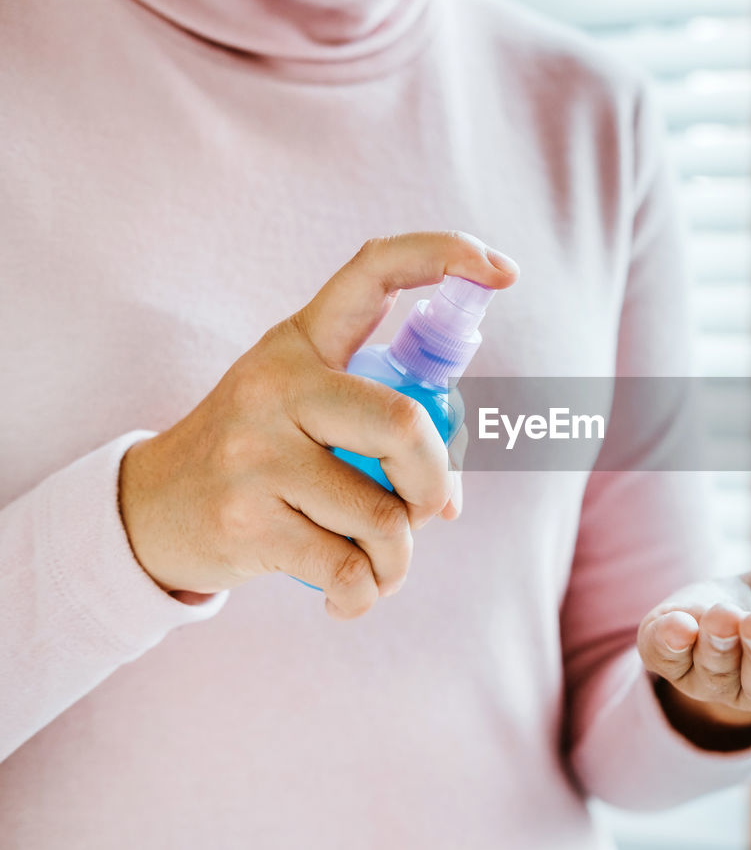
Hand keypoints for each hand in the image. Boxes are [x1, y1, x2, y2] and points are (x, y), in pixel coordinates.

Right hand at [119, 232, 517, 618]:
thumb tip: (451, 502)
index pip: (375, 271)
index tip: (502, 269)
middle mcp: (278, 386)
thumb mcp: (303, 408)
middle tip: (427, 509)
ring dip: (399, 557)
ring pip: (386, 516)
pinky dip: (367, 594)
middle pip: (406, 425)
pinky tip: (352, 594)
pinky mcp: (247, 522)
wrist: (150, 509)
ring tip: (377, 563)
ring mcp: (256, 453)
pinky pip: (351, 569)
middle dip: (437, 482)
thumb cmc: (258, 456)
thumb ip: (381, 428)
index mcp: (301, 342)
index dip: (444, 255)